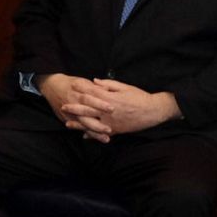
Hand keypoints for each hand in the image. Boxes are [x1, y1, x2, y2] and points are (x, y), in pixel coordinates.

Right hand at [38, 73, 113, 141]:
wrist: (52, 86)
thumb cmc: (70, 84)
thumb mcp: (83, 81)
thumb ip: (95, 87)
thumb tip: (107, 90)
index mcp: (78, 90)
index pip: (90, 97)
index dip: (101, 103)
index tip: (112, 108)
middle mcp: (73, 101)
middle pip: (85, 111)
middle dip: (97, 120)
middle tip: (109, 128)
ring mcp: (70, 112)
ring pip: (82, 122)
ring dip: (94, 131)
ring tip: (105, 137)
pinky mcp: (67, 119)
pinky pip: (78, 127)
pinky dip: (87, 133)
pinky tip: (96, 138)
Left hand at [60, 79, 181, 135]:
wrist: (153, 111)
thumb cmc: (139, 96)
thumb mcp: (124, 87)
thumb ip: (108, 84)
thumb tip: (94, 81)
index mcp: (110, 98)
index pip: (91, 93)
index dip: (81, 90)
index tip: (71, 87)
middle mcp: (109, 111)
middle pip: (88, 110)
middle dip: (74, 109)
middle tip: (63, 107)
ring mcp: (112, 122)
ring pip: (92, 124)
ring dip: (79, 124)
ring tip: (68, 124)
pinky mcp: (117, 130)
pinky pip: (101, 133)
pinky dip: (92, 135)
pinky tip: (83, 135)